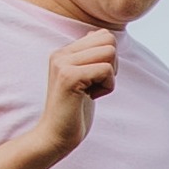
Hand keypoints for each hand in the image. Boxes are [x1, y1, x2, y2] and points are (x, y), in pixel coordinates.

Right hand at [35, 28, 120, 160]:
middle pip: (109, 41)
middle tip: (95, 84)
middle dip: (112, 65)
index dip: (109, 59)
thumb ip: (90, 55)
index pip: (104, 35)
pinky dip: (107, 87)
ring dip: (109, 76)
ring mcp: (63, 64)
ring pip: (110, 53)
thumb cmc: (75, 110)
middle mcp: (61, 53)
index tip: (95, 78)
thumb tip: (101, 33)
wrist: (56, 135)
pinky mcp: (69, 77)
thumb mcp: (85, 78)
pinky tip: (91, 97)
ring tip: (91, 90)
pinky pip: (106, 70)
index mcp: (64, 52)